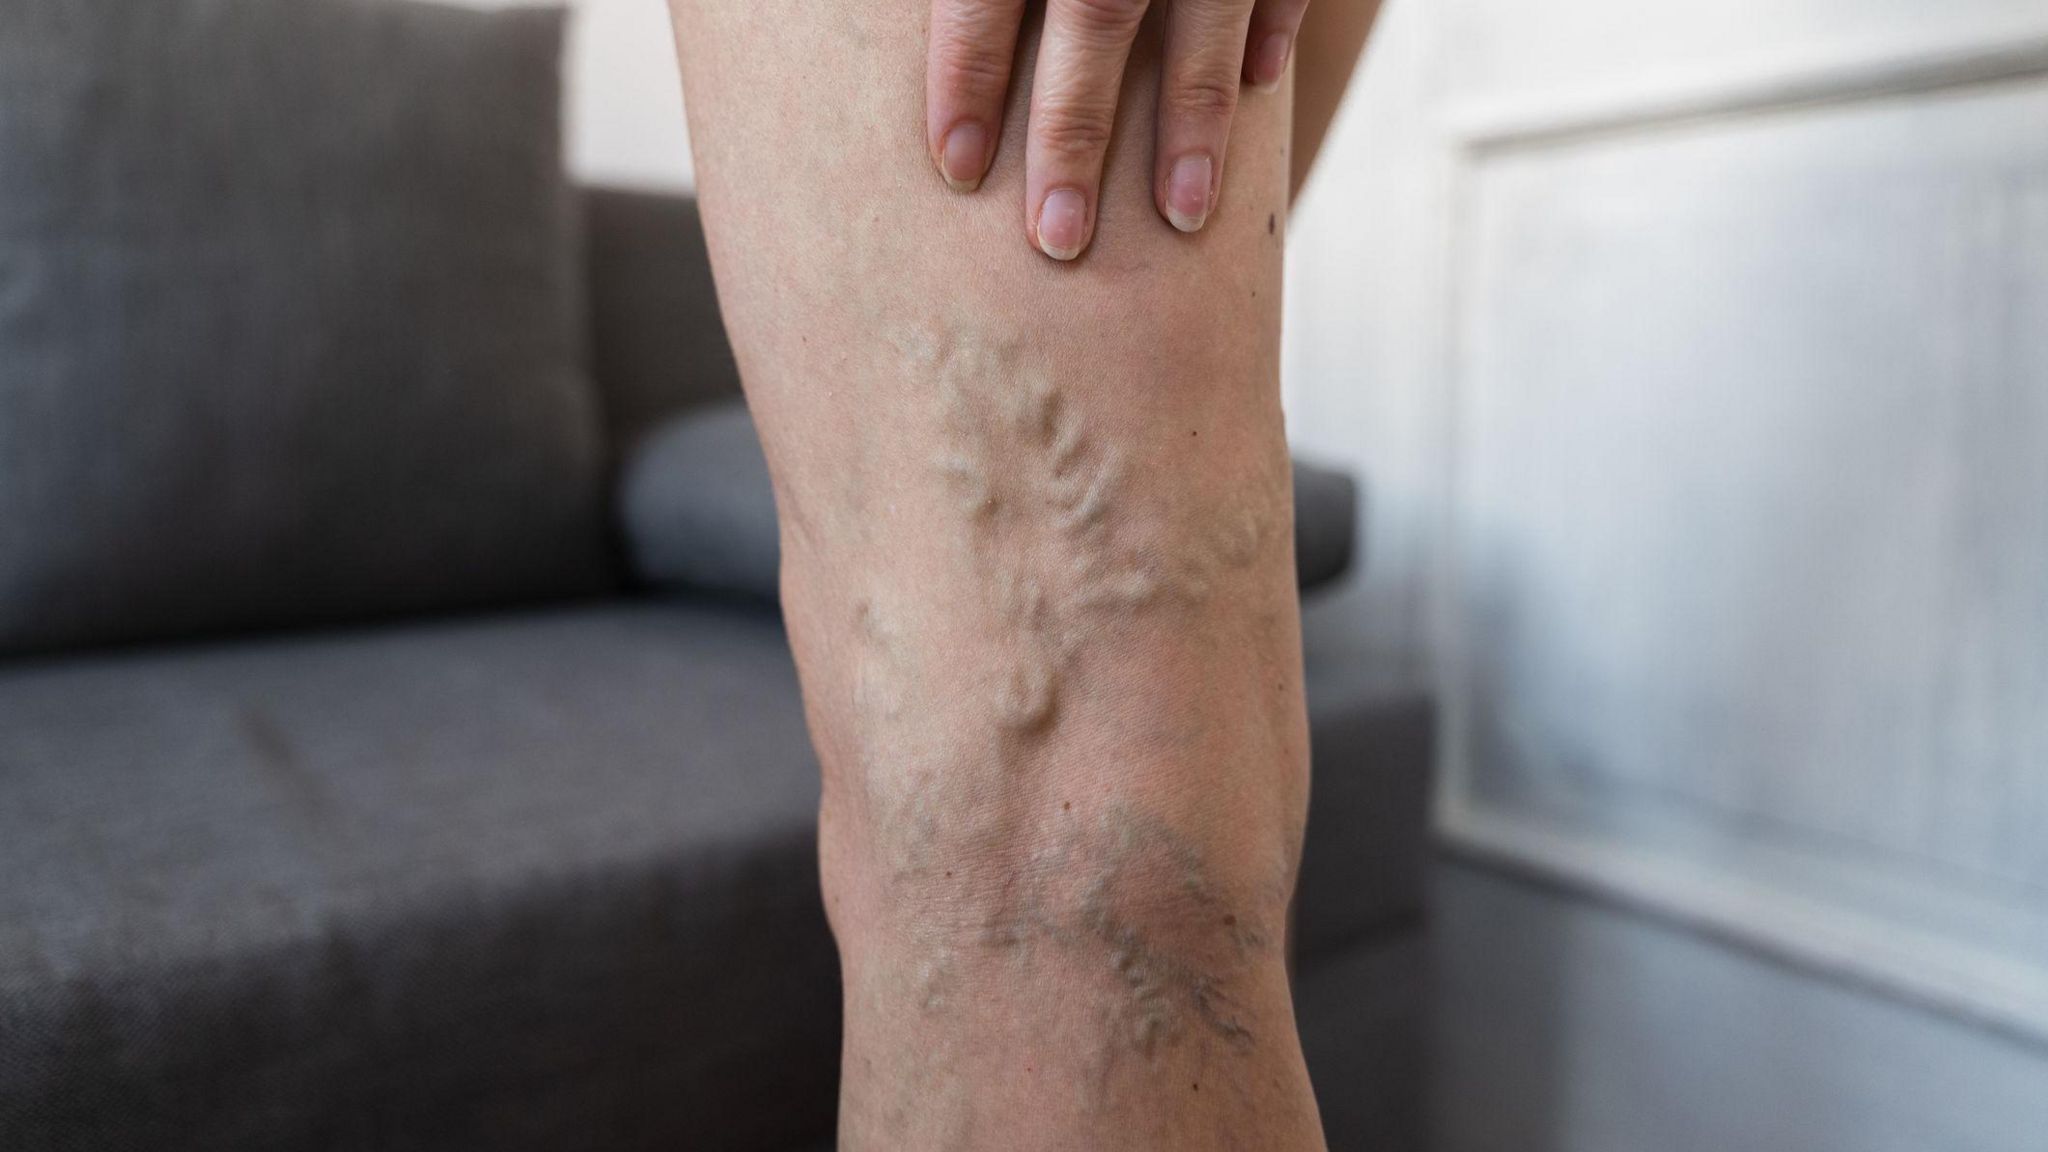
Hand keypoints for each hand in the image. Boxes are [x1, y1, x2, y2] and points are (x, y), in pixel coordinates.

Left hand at [926, 0, 1309, 260]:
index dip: (966, 80)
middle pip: (1090, 18)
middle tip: (1058, 240)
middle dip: (1073, 135)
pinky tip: (1260, 88)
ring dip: (1192, 121)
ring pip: (1203, 14)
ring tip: (1182, 216)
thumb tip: (943, 53)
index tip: (956, 170)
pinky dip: (1273, 31)